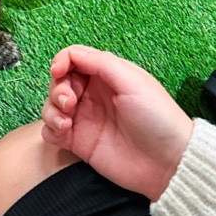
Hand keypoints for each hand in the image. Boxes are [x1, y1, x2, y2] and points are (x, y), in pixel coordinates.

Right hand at [41, 45, 194, 202]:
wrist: (165, 161)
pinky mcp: (78, 142)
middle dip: (58, 89)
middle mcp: (95, 93)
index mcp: (109, 74)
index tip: (58, 72)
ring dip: (51, 110)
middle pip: (60, 81)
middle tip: (70, 103)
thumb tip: (73, 54)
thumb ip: (103, 64)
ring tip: (66, 122)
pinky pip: (51, 131)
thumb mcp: (133, 82)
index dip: (62, 62)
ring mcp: (85, 118)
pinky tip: (65, 133)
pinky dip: (50, 129)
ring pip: (52, 105)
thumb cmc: (157, 116)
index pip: (76, 58)